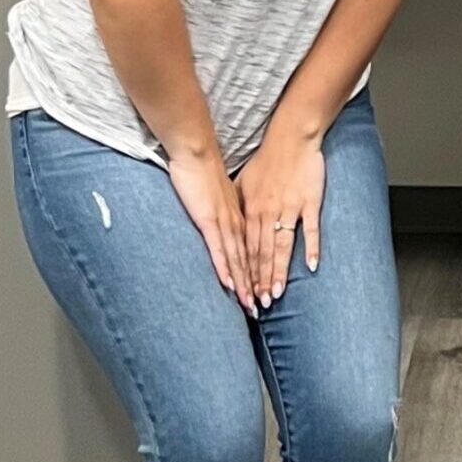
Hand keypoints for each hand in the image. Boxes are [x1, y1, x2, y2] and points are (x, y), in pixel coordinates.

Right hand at [167, 145, 252, 316]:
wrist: (198, 151)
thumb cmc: (206, 172)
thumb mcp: (223, 197)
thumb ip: (226, 213)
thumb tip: (226, 226)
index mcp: (242, 218)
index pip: (253, 252)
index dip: (259, 274)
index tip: (263, 292)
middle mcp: (238, 223)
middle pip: (250, 261)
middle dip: (255, 287)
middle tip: (261, 310)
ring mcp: (225, 223)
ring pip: (239, 259)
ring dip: (245, 284)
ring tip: (251, 306)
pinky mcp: (210, 220)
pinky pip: (220, 248)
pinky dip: (226, 267)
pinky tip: (230, 284)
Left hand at [234, 126, 325, 308]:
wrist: (291, 138)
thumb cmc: (267, 159)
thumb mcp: (243, 182)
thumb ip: (239, 206)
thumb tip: (231, 225)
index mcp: (251, 209)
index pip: (245, 247)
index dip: (243, 271)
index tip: (241, 292)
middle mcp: (267, 212)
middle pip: (261, 253)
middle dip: (259, 280)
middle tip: (258, 304)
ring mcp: (289, 209)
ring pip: (281, 246)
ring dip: (279, 271)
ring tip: (277, 294)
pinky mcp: (309, 202)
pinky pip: (309, 229)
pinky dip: (311, 248)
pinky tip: (311, 266)